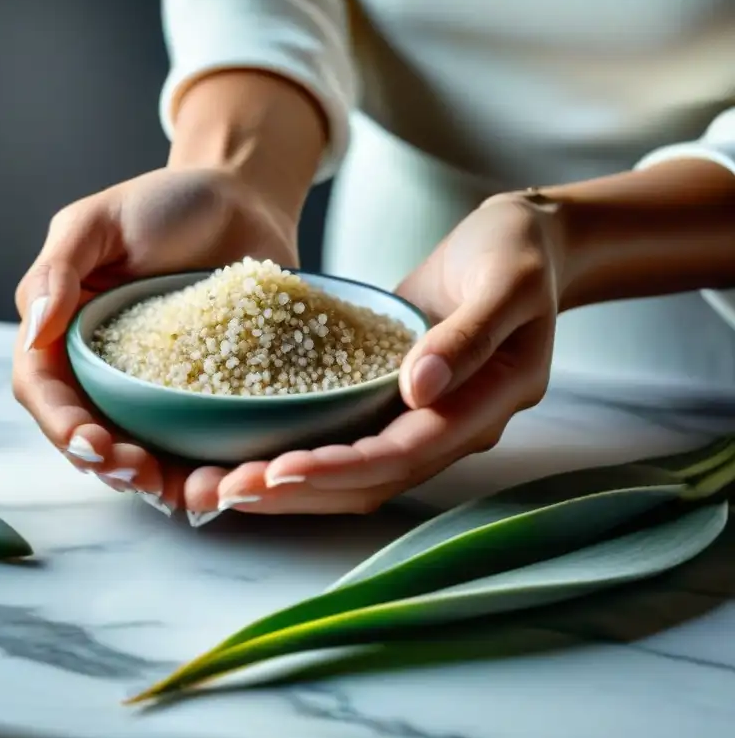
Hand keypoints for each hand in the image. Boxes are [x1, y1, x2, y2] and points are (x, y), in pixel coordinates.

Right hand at [12, 167, 297, 511]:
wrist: (240, 200)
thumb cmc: (161, 203)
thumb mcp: (98, 221)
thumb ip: (58, 269)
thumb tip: (32, 328)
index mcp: (63, 333)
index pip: (43, 390)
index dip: (60, 425)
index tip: (90, 444)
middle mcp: (102, 370)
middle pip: (88, 433)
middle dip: (106, 463)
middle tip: (138, 474)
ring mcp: (153, 388)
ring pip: (141, 449)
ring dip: (156, 479)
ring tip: (184, 491)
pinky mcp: (204, 395)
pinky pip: (198, 440)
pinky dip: (207, 466)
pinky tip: (226, 479)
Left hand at [183, 193, 567, 516]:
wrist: (522, 245)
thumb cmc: (519, 255)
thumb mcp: (508, 283)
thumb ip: (470, 336)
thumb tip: (419, 387)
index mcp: (483, 407)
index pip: (403, 454)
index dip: (340, 468)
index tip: (278, 470)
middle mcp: (446, 427)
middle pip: (365, 481)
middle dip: (292, 491)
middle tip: (219, 491)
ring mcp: (417, 417)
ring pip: (347, 471)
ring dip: (283, 482)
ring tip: (214, 484)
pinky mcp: (388, 397)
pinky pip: (340, 435)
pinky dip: (294, 446)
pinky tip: (243, 444)